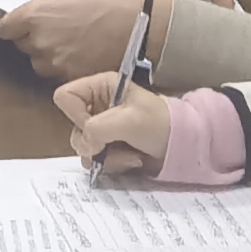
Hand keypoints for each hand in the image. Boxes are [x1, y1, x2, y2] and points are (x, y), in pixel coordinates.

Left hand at [0, 0, 144, 83]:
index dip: (13, 26)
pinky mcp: (73, 79)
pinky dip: (68, 70)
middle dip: (36, 41)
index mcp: (37, 15)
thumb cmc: (114, 2)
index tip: (19, 26)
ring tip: (73, 46)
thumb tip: (44, 17)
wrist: (144, 25)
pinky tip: (84, 57)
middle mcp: (41, 41)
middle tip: (57, 33)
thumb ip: (52, 9)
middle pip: (24, 47)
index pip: (5, 28)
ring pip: (41, 64)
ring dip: (51, 58)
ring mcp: (57, 63)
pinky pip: (60, 77)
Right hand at [55, 72, 176, 175]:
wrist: (185, 144)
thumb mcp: (129, 120)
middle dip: (95, 142)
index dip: (76, 114)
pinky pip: (96, 161)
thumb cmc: (161, 123)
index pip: (65, 97)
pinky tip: (133, 160)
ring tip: (131, 155)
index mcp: (100, 87)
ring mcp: (103, 129)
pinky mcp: (109, 148)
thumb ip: (97, 129)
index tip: (95, 125)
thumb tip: (85, 147)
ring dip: (107, 157)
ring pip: (84, 148)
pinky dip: (114, 164)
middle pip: (74, 128)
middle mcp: (97, 106)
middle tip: (115, 145)